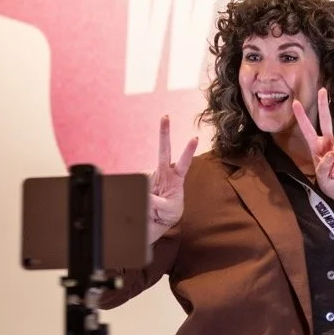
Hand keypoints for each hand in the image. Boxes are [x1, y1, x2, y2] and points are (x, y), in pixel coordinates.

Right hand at [149, 116, 197, 230]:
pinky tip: (144, 204)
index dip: (188, 150)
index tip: (195, 138)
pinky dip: (138, 195)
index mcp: (176, 177)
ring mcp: (153, 175)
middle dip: (164, 133)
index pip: (184, 162)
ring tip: (152, 206)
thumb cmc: (168, 212)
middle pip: (164, 150)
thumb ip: (157, 202)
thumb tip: (144, 195)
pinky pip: (137, 184)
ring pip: (145, 174)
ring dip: (145, 189)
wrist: (159, 218)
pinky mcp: (143, 180)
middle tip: (165, 116)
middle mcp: (165, 172)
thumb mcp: (167, 209)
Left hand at [292, 88, 333, 206]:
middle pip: (326, 120)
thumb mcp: (321, 178)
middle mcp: (328, 142)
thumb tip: (332, 153)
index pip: (307, 129)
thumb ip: (324, 166)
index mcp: (316, 147)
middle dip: (324, 105)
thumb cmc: (330, 183)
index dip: (301, 116)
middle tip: (323, 90)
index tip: (296, 103)